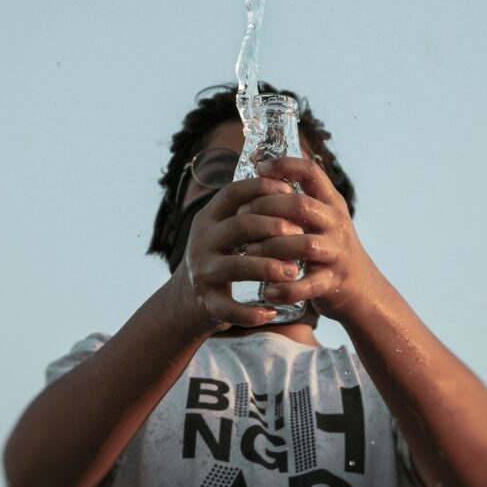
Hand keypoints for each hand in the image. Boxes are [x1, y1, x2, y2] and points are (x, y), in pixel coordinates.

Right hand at [173, 177, 305, 331]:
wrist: (187, 298)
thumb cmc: (221, 254)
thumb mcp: (225, 226)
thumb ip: (248, 207)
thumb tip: (287, 173)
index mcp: (209, 217)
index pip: (232, 192)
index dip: (260, 187)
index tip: (288, 189)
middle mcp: (202, 240)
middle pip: (239, 226)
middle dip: (273, 227)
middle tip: (299, 235)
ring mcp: (202, 271)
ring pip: (236, 266)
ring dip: (268, 267)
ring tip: (293, 271)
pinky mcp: (206, 301)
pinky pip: (229, 308)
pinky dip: (251, 312)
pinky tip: (271, 311)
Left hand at [239, 157, 367, 319]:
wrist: (361, 288)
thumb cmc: (328, 246)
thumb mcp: (321, 216)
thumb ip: (297, 196)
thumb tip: (261, 170)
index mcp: (331, 202)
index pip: (311, 171)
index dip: (285, 165)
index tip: (259, 168)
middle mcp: (336, 222)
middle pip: (301, 205)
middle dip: (266, 207)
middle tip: (241, 215)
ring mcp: (337, 252)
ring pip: (305, 244)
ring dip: (272, 246)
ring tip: (248, 250)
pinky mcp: (333, 281)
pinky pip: (308, 285)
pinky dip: (286, 289)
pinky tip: (267, 291)